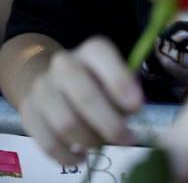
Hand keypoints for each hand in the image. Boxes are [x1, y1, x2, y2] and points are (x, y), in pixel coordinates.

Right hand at [20, 37, 142, 163]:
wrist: (55, 81)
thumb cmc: (99, 82)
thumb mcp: (117, 78)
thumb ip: (127, 91)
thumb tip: (131, 111)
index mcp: (92, 51)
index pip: (102, 57)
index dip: (120, 82)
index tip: (136, 107)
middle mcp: (64, 64)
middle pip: (85, 97)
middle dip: (110, 124)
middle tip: (127, 139)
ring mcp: (43, 87)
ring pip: (67, 124)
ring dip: (90, 141)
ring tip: (102, 143)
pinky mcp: (29, 112)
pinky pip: (48, 142)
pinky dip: (68, 156)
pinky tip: (81, 157)